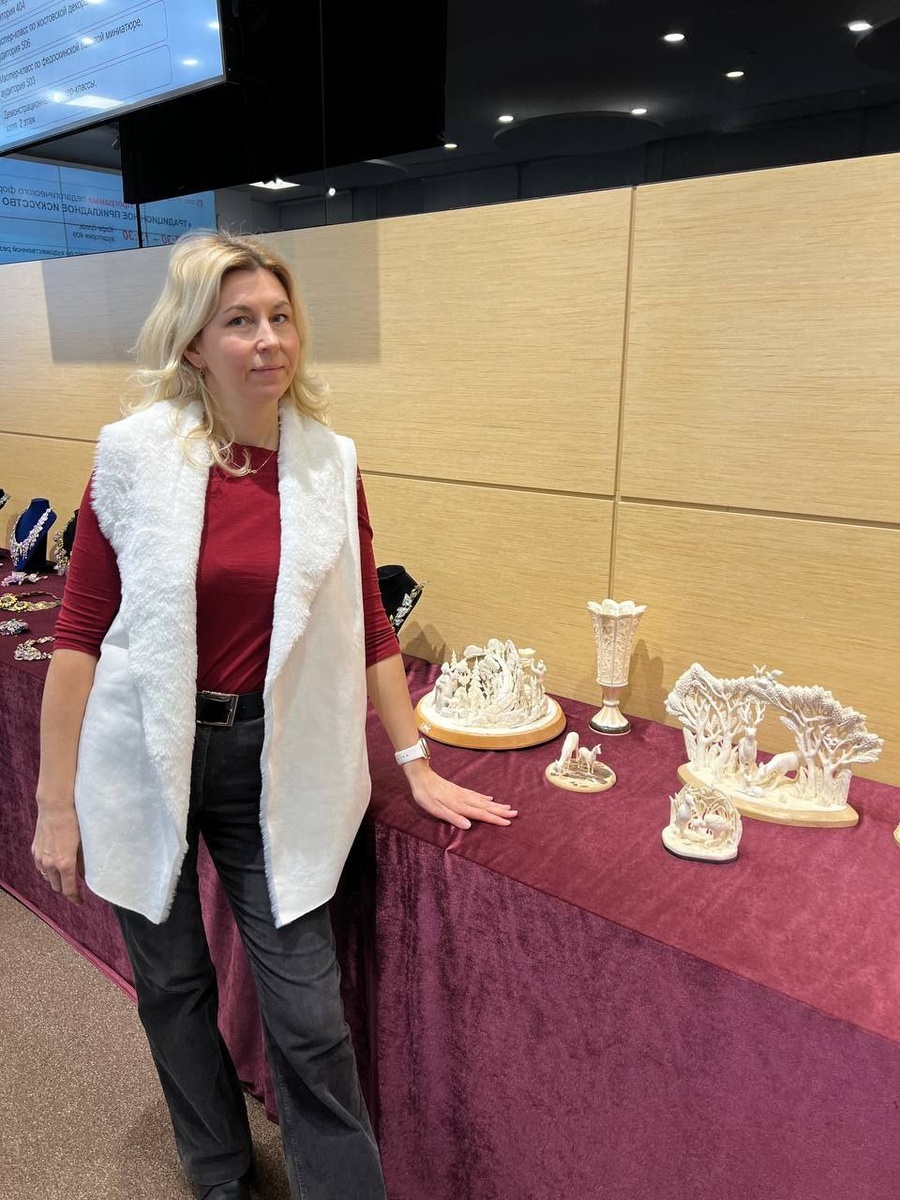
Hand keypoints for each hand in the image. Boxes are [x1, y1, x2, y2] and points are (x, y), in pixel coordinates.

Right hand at [31, 802, 83, 904]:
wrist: (55, 807)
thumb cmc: (74, 822)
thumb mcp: (84, 844)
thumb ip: (84, 862)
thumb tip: (86, 874)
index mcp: (65, 864)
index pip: (69, 890)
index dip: (75, 898)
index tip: (80, 901)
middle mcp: (50, 864)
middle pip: (57, 886)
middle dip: (66, 888)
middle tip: (75, 886)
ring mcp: (41, 858)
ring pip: (47, 878)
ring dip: (56, 879)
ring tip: (65, 875)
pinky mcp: (35, 850)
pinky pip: (40, 867)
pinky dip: (47, 870)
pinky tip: (54, 864)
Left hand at [403, 761, 517, 829]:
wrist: (421, 776)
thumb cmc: (425, 795)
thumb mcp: (435, 809)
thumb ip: (452, 817)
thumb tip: (468, 826)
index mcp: (459, 805)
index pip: (481, 814)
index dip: (495, 819)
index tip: (508, 822)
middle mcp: (464, 799)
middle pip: (486, 806)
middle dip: (501, 811)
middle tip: (515, 814)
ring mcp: (462, 793)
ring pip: (483, 800)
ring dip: (496, 805)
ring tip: (508, 807)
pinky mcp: (458, 790)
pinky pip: (476, 795)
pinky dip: (484, 798)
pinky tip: (490, 799)